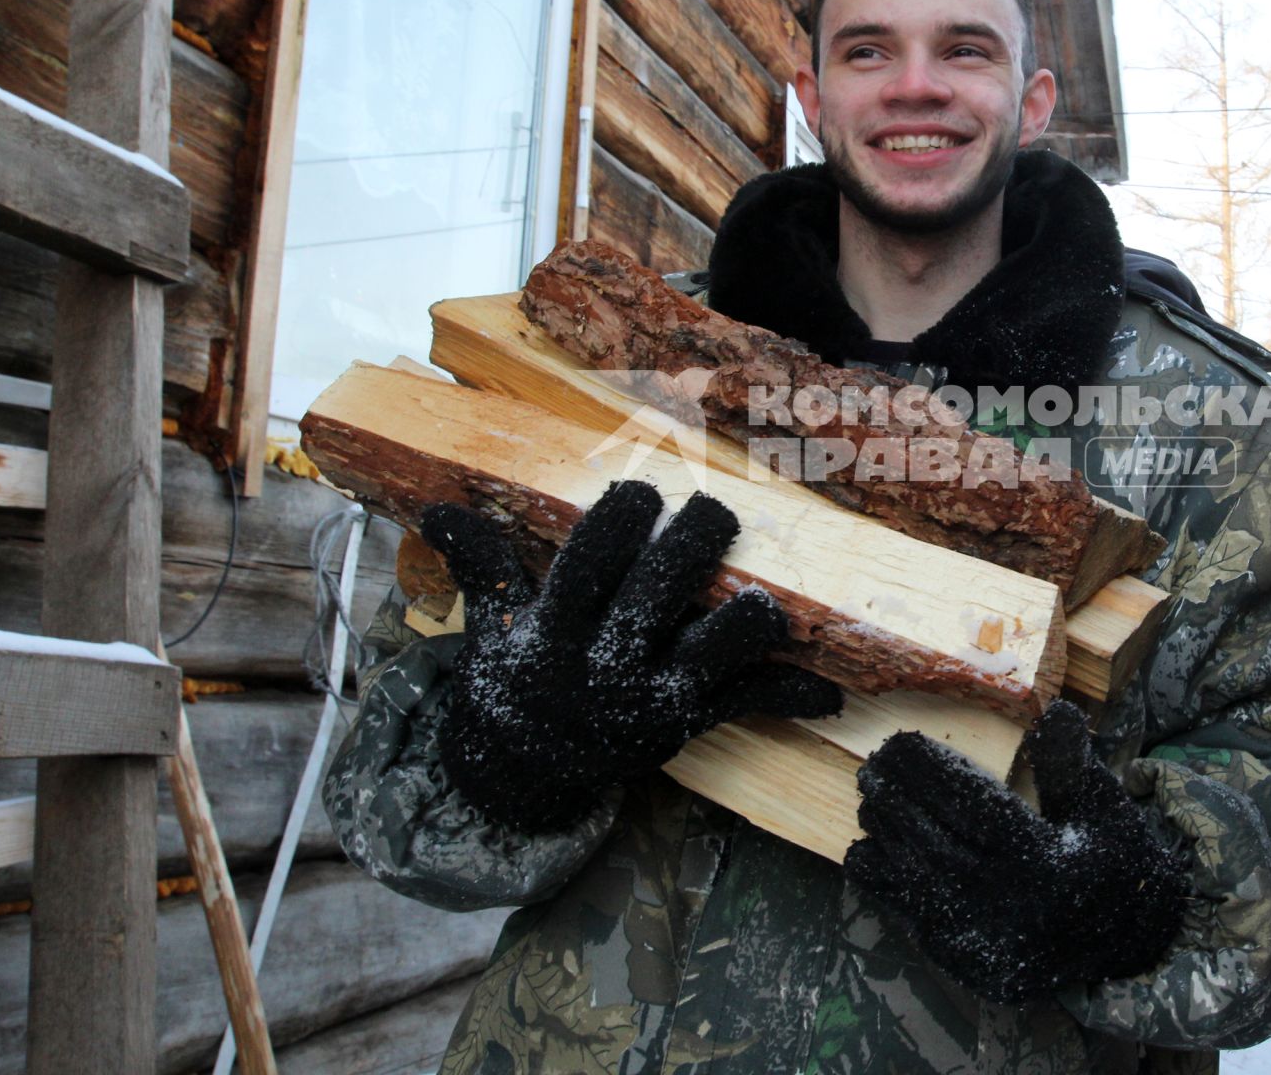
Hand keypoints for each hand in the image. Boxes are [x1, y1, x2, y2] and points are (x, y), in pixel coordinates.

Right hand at [421, 481, 841, 832]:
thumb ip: (483, 565)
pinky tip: (829, 693)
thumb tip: (441, 506)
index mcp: (552, 633)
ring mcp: (649, 697)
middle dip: (694, 545)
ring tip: (767, 595)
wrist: (519, 778)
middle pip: (659, 593)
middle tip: (717, 511)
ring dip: (747, 620)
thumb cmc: (513, 684)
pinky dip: (789, 696)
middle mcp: (603, 664)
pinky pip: (743, 704)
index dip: (620, 523)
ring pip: (713, 649)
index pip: (588, 565)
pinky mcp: (685, 723)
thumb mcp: (491, 629)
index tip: (642, 492)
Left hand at [845, 700, 1187, 1001]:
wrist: (1127, 948)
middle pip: (932, 840)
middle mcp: (1006, 905)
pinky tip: (869, 848)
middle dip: (896, 796)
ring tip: (871, 795)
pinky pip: (911, 916)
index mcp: (1043, 863)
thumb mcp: (1105, 811)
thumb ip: (1071, 767)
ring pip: (915, 877)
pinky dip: (884, 882)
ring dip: (886, 833)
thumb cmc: (1114, 866)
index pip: (971, 805)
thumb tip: (1056, 712)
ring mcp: (980, 938)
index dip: (928, 770)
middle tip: (873, 761)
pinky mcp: (964, 960)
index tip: (899, 740)